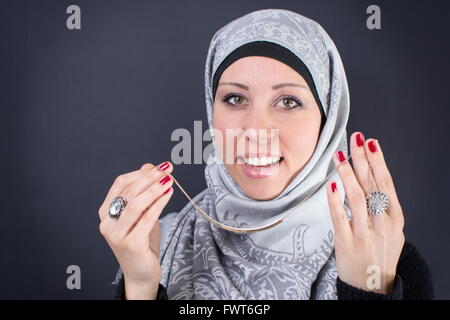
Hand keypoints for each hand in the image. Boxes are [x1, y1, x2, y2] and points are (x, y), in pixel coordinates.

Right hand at [98, 161, 173, 298]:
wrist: (141, 273)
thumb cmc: (142, 242)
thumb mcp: (142, 214)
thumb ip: (144, 192)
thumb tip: (149, 166)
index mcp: (106, 212)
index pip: (120, 184)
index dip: (140, 173)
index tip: (159, 166)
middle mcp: (107, 223)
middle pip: (129, 192)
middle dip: (150, 178)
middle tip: (167, 170)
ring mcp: (116, 235)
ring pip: (135, 204)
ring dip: (154, 189)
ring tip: (169, 180)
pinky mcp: (130, 244)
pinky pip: (146, 219)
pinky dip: (158, 204)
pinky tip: (168, 195)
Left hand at [326, 132, 404, 293]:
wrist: (373, 285)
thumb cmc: (380, 253)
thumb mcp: (392, 230)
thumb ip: (384, 206)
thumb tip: (372, 176)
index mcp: (395, 218)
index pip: (386, 183)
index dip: (378, 161)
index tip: (370, 143)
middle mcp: (383, 224)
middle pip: (372, 185)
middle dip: (363, 159)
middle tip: (356, 138)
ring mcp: (365, 233)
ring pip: (357, 198)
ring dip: (348, 173)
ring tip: (340, 155)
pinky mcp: (346, 242)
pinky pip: (339, 217)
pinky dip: (335, 200)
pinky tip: (331, 184)